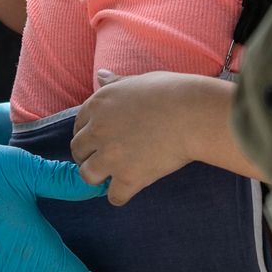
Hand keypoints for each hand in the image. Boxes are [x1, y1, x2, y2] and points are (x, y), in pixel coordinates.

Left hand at [71, 70, 223, 204]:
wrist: (193, 114)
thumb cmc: (170, 92)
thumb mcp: (137, 81)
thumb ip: (115, 82)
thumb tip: (100, 75)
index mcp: (98, 105)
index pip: (78, 125)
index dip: (88, 134)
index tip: (99, 140)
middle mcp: (98, 130)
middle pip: (78, 151)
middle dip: (89, 156)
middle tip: (106, 159)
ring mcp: (111, 156)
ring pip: (87, 175)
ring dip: (98, 177)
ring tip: (112, 176)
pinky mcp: (129, 177)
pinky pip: (114, 196)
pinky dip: (120, 195)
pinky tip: (129, 189)